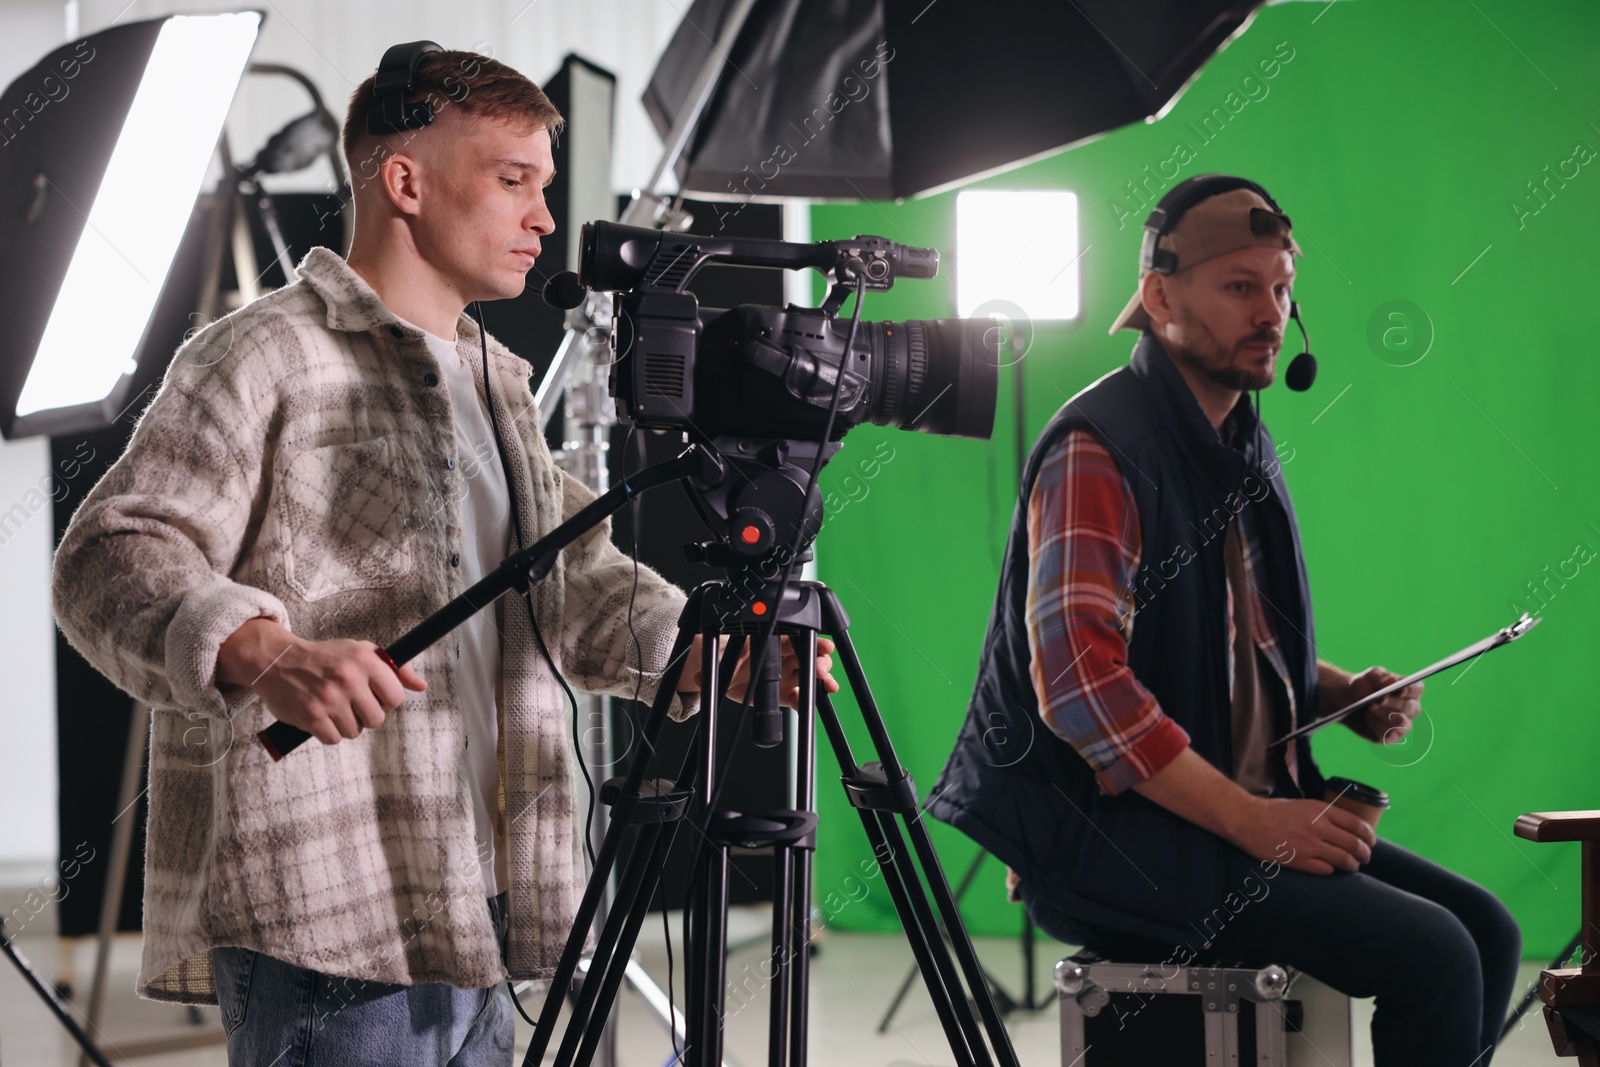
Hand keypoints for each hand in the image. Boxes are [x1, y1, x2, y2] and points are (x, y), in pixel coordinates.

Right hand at [218, 619, 426, 745]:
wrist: (278, 661)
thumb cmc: (325, 658)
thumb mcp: (362, 652)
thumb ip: (395, 669)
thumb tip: (421, 686)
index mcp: (366, 660)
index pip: (396, 697)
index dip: (385, 700)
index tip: (373, 695)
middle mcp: (349, 678)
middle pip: (377, 719)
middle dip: (365, 715)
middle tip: (350, 702)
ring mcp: (329, 698)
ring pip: (355, 732)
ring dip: (345, 724)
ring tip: (333, 707)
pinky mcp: (312, 715)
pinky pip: (334, 739)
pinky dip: (328, 732)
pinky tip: (320, 716)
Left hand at [678, 634, 839, 707]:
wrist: (716, 669)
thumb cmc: (722, 648)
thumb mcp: (720, 644)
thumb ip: (718, 650)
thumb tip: (704, 666)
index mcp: (774, 638)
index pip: (799, 637)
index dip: (813, 641)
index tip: (824, 646)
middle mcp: (783, 656)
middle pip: (809, 656)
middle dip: (821, 661)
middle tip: (821, 668)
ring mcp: (784, 675)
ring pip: (809, 675)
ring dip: (821, 679)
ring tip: (827, 685)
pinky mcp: (781, 693)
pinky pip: (798, 697)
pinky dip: (806, 700)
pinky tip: (810, 701)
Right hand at [1229, 796, 1375, 874]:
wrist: (1247, 819)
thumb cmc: (1273, 811)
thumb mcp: (1303, 805)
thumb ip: (1323, 815)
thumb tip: (1344, 828)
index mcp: (1321, 810)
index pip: (1357, 825)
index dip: (1369, 836)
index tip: (1370, 842)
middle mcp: (1318, 827)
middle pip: (1355, 845)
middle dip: (1365, 854)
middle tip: (1364, 858)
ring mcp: (1309, 845)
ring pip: (1344, 861)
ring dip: (1352, 866)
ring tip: (1351, 867)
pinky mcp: (1298, 860)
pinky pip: (1326, 870)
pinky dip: (1331, 871)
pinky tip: (1328, 869)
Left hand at [1343, 666, 1422, 744]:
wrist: (1349, 703)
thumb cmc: (1363, 687)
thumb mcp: (1366, 677)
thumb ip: (1379, 676)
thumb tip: (1391, 681)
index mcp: (1409, 690)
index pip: (1417, 689)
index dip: (1411, 690)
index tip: (1400, 689)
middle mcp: (1410, 708)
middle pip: (1411, 708)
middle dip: (1394, 704)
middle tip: (1379, 700)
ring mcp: (1403, 724)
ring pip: (1402, 723)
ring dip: (1384, 715)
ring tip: (1369, 708)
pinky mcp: (1391, 737)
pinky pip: (1389, 735)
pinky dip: (1377, 725)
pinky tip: (1367, 717)